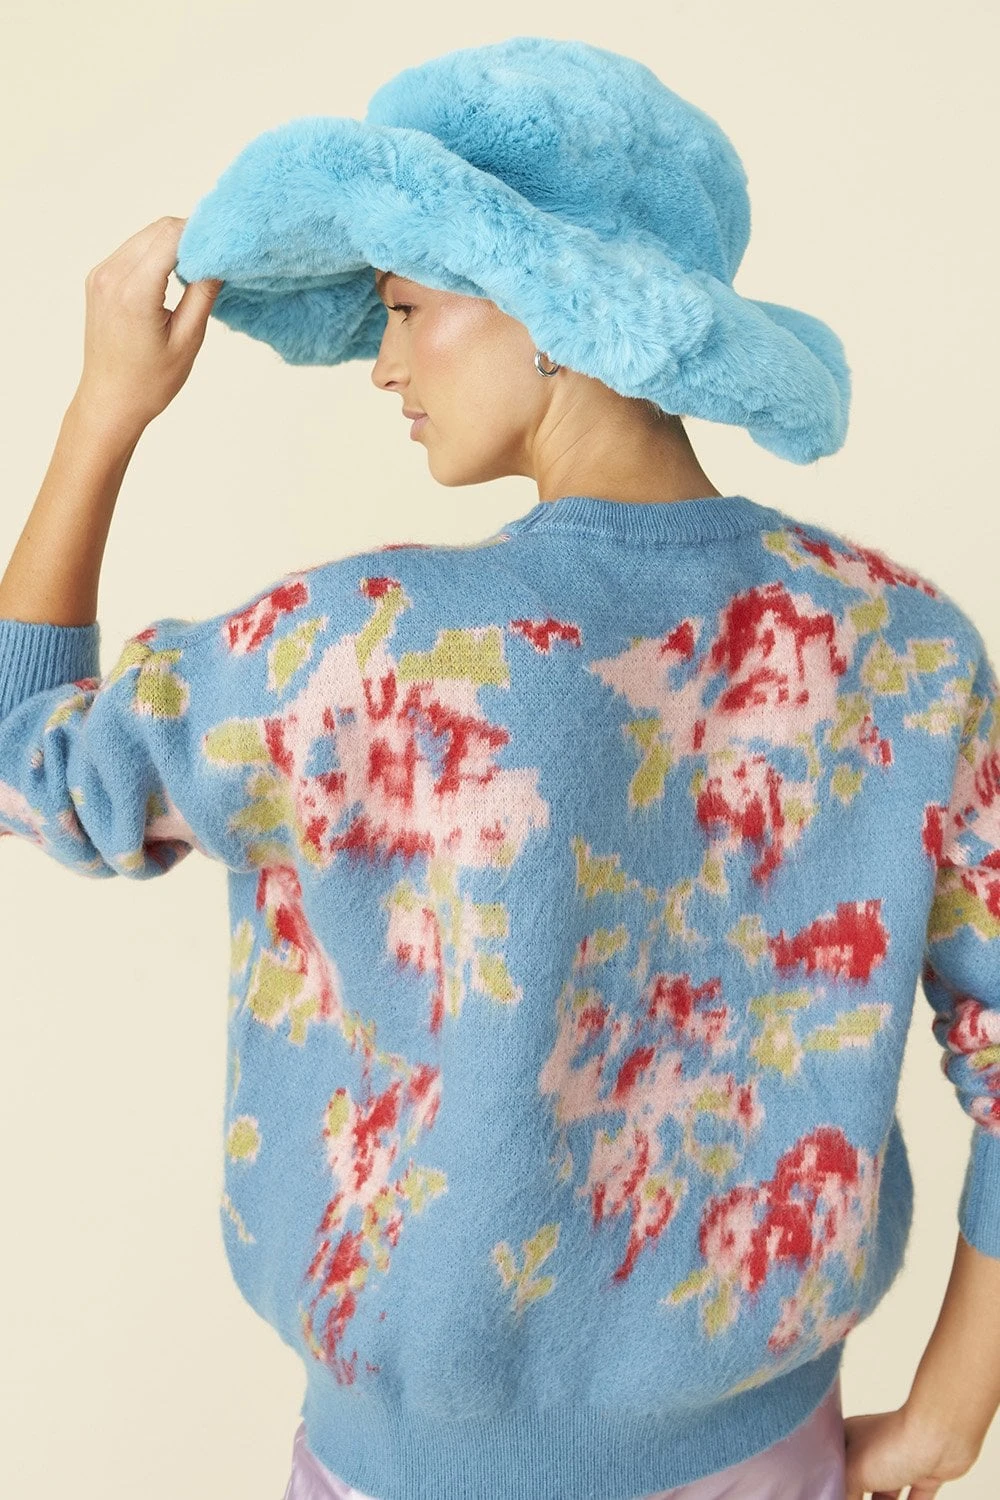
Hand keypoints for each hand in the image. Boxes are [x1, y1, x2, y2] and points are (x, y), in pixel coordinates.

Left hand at [74, 216, 222, 435]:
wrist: (110, 400)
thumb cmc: (150, 381)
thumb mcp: (188, 339)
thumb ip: (204, 293)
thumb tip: (219, 258)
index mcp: (134, 292)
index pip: (172, 237)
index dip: (203, 234)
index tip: (226, 245)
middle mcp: (112, 275)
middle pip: (159, 230)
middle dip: (191, 236)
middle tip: (217, 255)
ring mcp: (101, 274)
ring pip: (146, 236)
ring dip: (174, 243)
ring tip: (198, 267)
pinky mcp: (99, 278)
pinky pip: (132, 250)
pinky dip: (156, 253)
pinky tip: (173, 275)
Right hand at [843, 1403, 979, 1498]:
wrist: (940, 1435)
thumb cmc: (892, 1443)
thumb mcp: (856, 1473)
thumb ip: (845, 1493)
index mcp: (851, 1440)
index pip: (836, 1470)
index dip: (834, 1486)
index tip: (833, 1498)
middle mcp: (873, 1450)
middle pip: (862, 1485)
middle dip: (858, 1499)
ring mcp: (900, 1462)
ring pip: (887, 1496)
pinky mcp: (925, 1475)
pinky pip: (914, 1499)